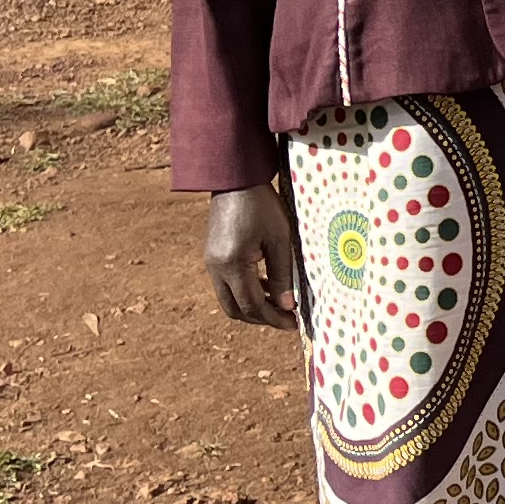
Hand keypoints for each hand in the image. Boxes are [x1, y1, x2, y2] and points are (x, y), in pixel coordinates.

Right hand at [203, 186, 297, 325]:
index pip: (251, 306)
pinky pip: (226, 285)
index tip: (294, 324)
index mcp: (233, 264)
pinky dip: (244, 292)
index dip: (273, 319)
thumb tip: (286, 306)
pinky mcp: (212, 256)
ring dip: (253, 306)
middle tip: (287, 320)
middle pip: (236, 309)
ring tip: (279, 305)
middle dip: (262, 318)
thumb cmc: (261, 205)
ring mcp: (211, 263)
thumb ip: (282, 275)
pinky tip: (266, 286)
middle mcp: (216, 268)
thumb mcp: (279, 239)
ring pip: (229, 300)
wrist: (235, 179)